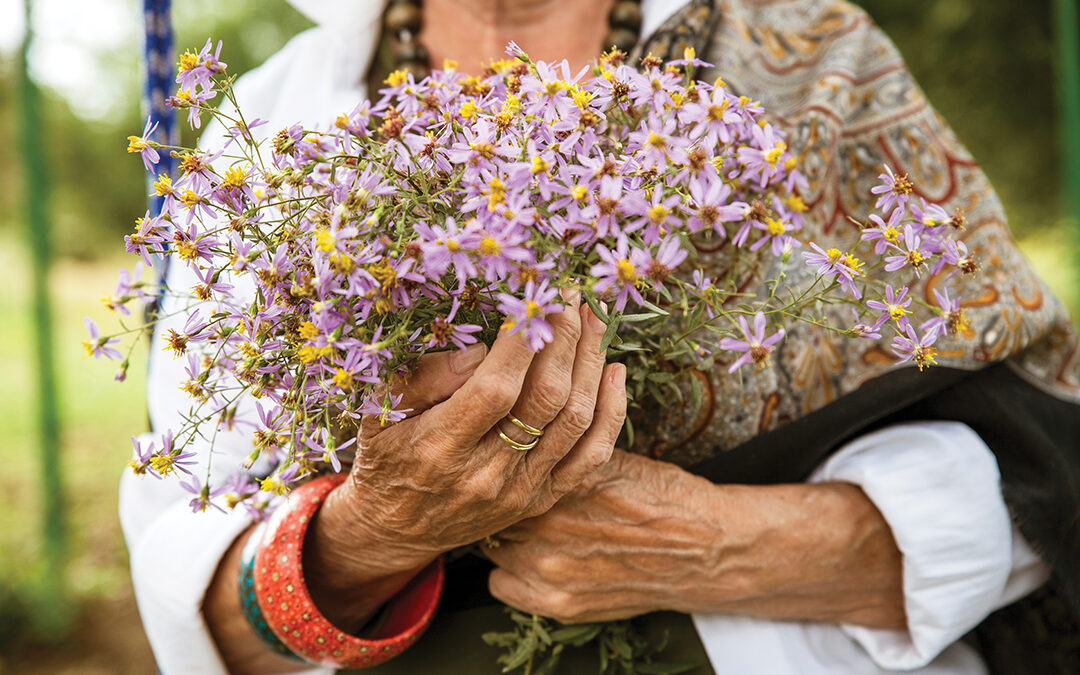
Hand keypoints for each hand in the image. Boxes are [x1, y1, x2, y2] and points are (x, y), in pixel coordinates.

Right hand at [304, 292, 626, 629]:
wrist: (395, 529)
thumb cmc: (385, 456)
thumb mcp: (380, 411)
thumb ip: (423, 377)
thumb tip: (479, 350)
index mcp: (440, 447)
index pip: (495, 387)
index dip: (523, 340)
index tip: (536, 296)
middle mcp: (486, 474)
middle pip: (545, 398)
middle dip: (564, 338)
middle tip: (572, 295)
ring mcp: (520, 491)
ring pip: (574, 421)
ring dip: (590, 363)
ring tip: (593, 319)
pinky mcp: (541, 500)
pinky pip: (592, 458)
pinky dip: (611, 413)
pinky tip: (614, 371)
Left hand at [487, 450, 905, 628]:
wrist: (705, 550)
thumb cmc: (662, 495)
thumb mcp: (611, 457)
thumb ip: (563, 446)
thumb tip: (524, 425)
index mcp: (563, 478)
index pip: (504, 464)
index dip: (507, 463)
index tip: (510, 462)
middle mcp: (550, 522)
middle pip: (495, 504)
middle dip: (504, 498)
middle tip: (518, 494)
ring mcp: (550, 567)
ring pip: (493, 545)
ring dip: (506, 534)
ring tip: (531, 528)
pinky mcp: (557, 603)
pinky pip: (500, 586)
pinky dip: (511, 574)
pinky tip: (533, 560)